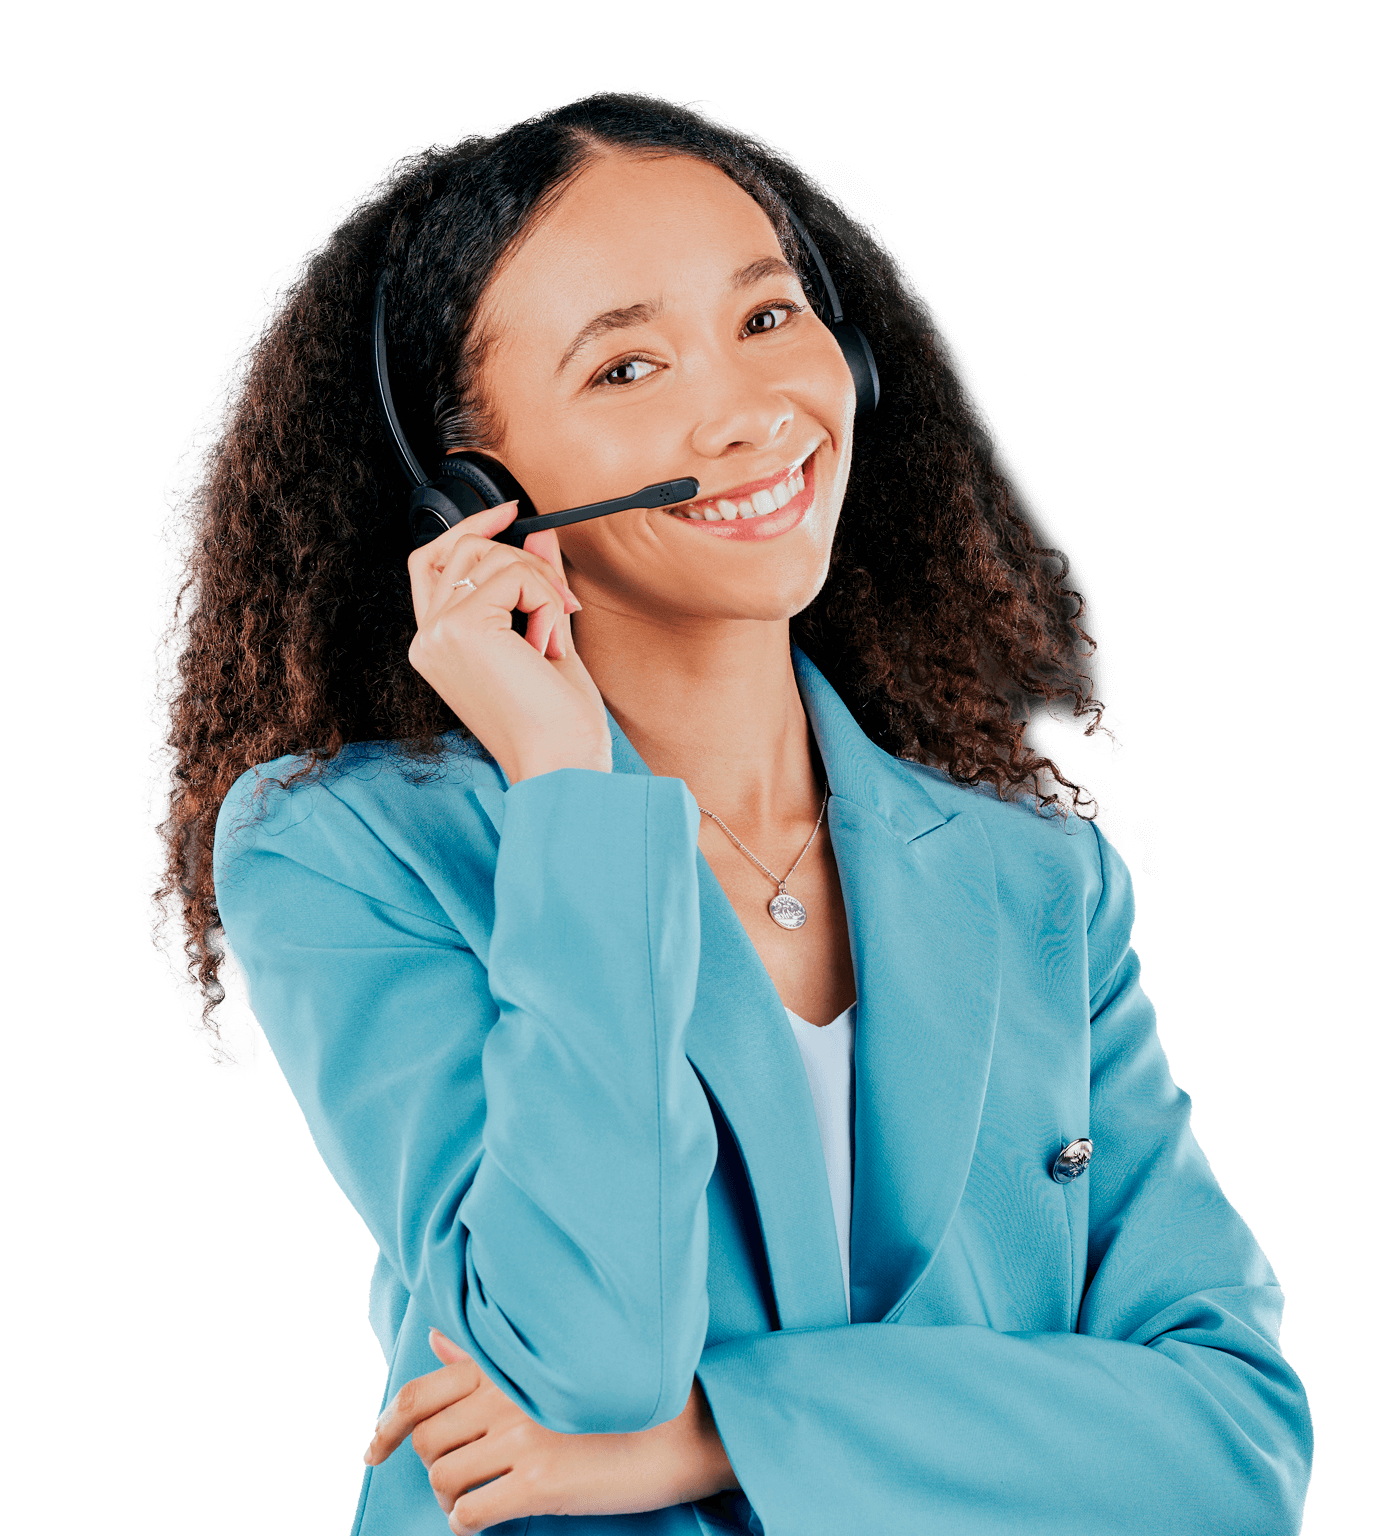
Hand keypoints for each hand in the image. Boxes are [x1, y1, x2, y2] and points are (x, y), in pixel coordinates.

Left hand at [363, 1329, 740, 1533]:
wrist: (679, 1431)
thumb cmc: (613, 1399)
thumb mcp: (549, 1367)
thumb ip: (484, 1356)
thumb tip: (435, 1340)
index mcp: (507, 1364)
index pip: (419, 1392)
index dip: (387, 1426)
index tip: (375, 1450)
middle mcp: (507, 1395)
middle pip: (427, 1442)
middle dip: (432, 1466)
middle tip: (458, 1477)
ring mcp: (523, 1438)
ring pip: (444, 1479)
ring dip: (451, 1496)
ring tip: (476, 1497)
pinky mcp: (539, 1481)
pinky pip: (471, 1513)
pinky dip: (467, 1524)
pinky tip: (487, 1520)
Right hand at [407, 501, 611, 784]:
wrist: (561, 765)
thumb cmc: (557, 723)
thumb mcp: (546, 637)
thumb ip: (536, 583)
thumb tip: (539, 532)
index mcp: (437, 645)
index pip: (431, 562)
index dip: (470, 530)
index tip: (513, 515)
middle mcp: (427, 638)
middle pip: (462, 548)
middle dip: (524, 560)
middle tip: (562, 603)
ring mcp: (437, 632)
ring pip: (491, 556)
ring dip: (540, 585)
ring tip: (554, 637)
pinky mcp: (460, 628)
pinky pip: (513, 576)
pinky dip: (546, 601)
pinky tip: (548, 646)